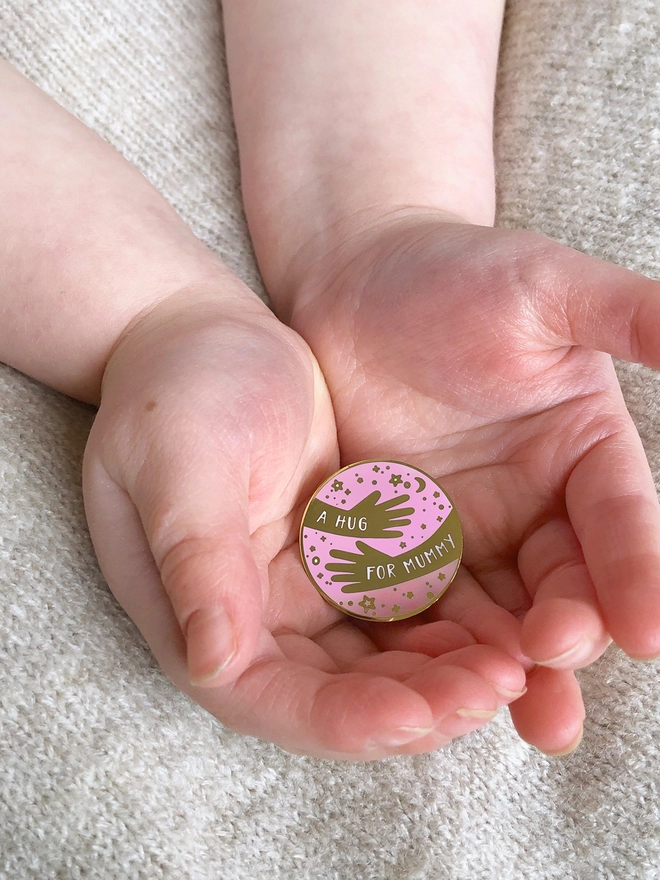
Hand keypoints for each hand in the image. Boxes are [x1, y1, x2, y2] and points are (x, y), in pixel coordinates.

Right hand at [82, 283, 525, 758]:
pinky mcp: (346, 558)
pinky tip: (502, 619)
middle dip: (417, 706)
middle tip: (495, 690)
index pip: (271, 699)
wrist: (208, 341)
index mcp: (201, 617)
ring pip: (382, 660)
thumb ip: (196, 559)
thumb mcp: (180, 467)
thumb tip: (209, 663)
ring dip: (444, 673)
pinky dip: (450, 622)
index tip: (419, 715)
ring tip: (513, 666)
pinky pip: (405, 606)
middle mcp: (257, 622)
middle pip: (340, 696)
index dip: (345, 720)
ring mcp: (306, 592)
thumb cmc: (176, 395)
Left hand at [285, 214, 659, 753]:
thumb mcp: (549, 289)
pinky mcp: (399, 544)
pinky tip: (432, 681)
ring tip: (519, 710)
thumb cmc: (453, 273)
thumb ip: (636, 318)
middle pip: (565, 584)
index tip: (651, 630)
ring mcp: (464, 532)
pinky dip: (431, 644)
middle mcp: (533, 505)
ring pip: (499, 612)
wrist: (355, 281)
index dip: (638, 573)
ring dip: (511, 663)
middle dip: (569, 631)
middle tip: (556, 662)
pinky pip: (419, 603)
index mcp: (584, 452)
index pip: (621, 523)